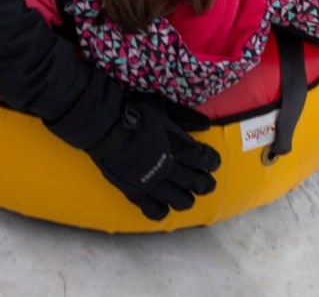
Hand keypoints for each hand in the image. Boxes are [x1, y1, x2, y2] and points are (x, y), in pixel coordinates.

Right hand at [87, 94, 219, 220]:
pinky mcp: (137, 192)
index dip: (212, 163)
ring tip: (187, 197)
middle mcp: (170, 168)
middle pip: (197, 183)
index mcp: (179, 148)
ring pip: (180, 200)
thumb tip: (206, 124)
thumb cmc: (134, 114)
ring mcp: (154, 183)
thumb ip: (185, 117)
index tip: (211, 162)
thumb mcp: (162, 107)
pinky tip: (164, 206)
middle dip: (205, 184)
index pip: (206, 161)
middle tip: (205, 183)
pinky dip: (162, 211)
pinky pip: (155, 211)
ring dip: (187, 199)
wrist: (105, 129)